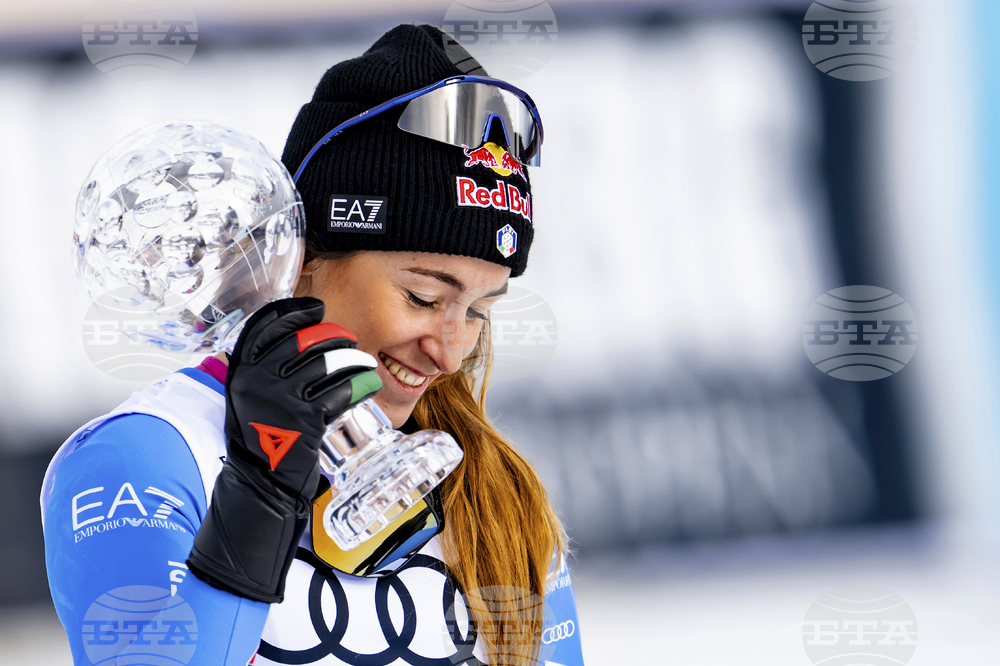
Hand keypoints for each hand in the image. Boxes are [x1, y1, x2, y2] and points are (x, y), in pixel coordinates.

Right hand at [224, 296, 381, 497]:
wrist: (261, 483)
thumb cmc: (262, 436)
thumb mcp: (250, 395)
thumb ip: (266, 366)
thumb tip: (302, 333)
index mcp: (242, 370)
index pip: (266, 325)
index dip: (294, 312)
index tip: (317, 309)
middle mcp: (257, 380)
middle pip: (303, 339)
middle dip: (333, 334)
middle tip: (349, 340)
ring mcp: (281, 400)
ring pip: (327, 362)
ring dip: (353, 358)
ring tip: (363, 362)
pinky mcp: (306, 420)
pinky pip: (341, 391)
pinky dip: (361, 384)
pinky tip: (369, 383)